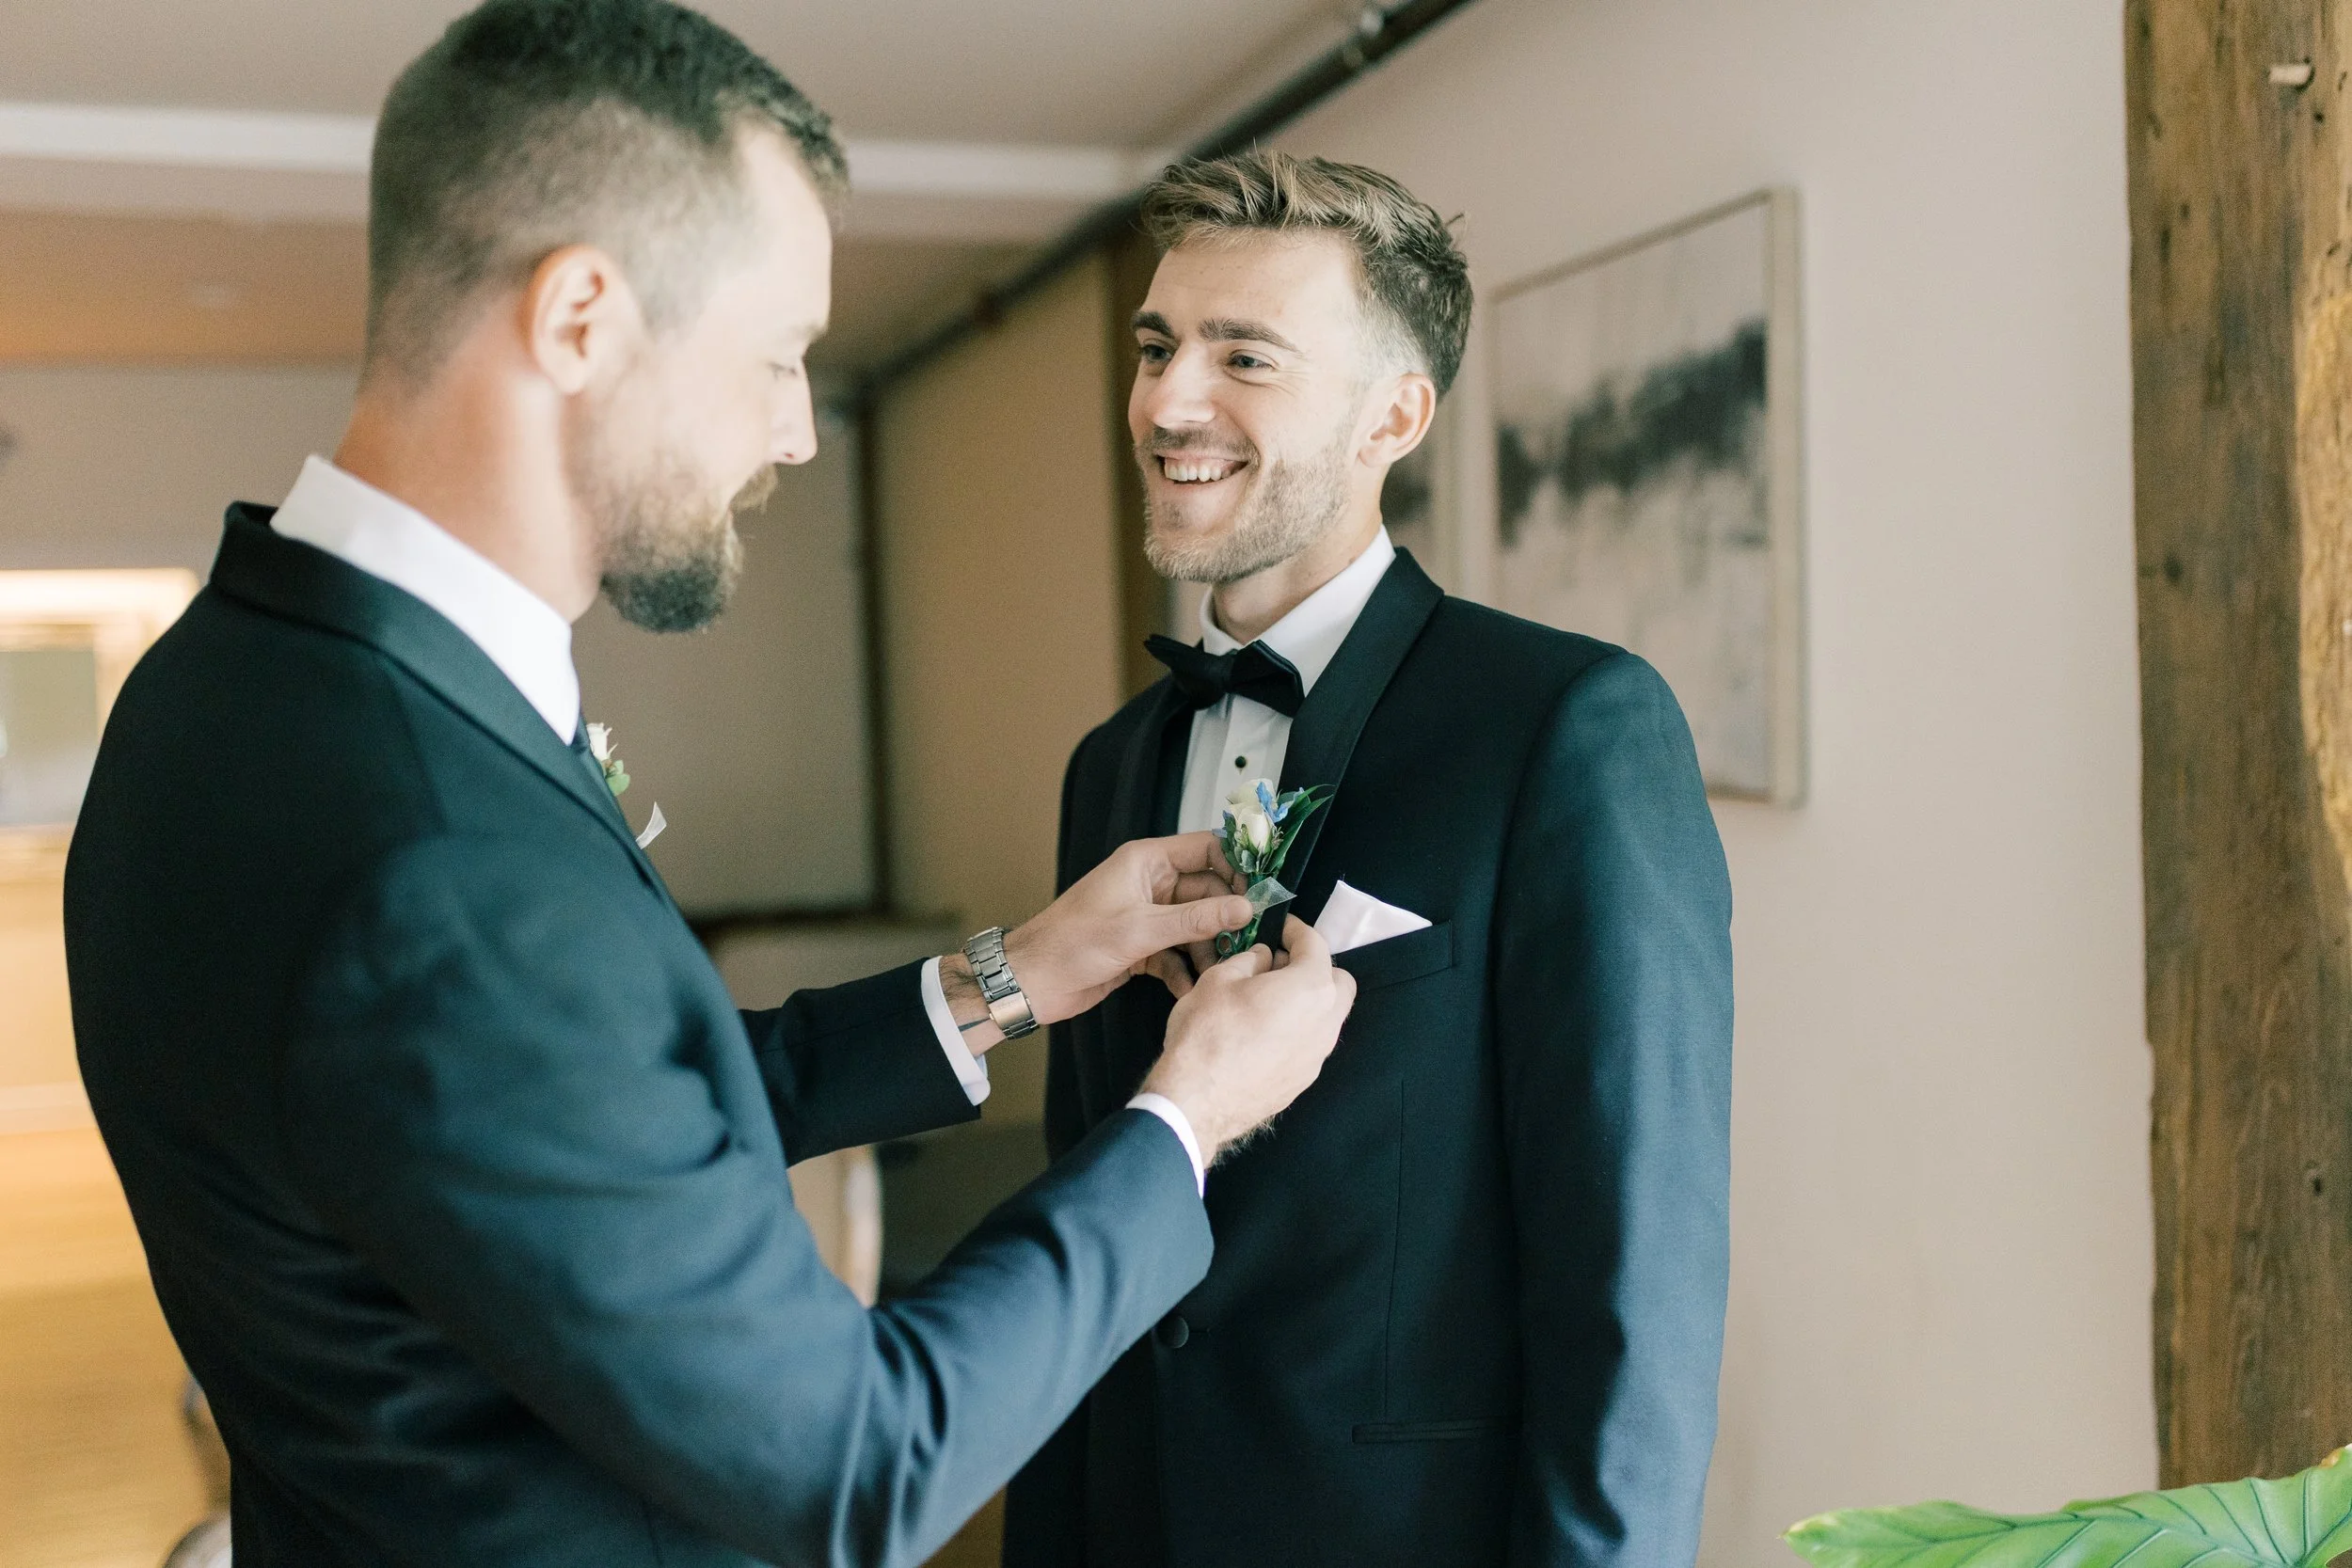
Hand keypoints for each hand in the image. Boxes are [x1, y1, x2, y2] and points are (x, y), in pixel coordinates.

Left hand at [940, 833, 1252, 1047]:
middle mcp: (1149, 884)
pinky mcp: (1141, 946)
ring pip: (1195, 925)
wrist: (1033, 981)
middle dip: (1227, 915)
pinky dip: (1186, 969)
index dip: (1237, 865)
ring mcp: (1146, 916)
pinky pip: (1178, 952)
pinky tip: (1190, 988)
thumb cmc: (1071, 944)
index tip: (1263, 890)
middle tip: (1250, 939)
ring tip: (1222, 970)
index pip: (1206, 849)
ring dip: (1209, 948)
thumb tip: (1244, 908)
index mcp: (1146, 862)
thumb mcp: (1142, 930)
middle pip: (1207, 890)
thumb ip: (1197, 919)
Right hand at [1140, 917, 1355, 1163]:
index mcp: (1310, 988)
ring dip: (1307, 1000)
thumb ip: (1249, 960)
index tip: (1280, 928)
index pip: (1316, 945)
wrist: (1198, 1101)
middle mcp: (1326, 1022)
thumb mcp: (1219, 979)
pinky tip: (1263, 1032)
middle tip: (1279, 965)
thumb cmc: (1208, 1033)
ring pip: (1327, 1016)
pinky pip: (1311, 1043)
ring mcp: (1317, 1056)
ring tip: (1268, 999)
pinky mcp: (1303, 1080)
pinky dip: (1297, 1029)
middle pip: (1338, 982)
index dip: (1296, 930)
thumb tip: (1264, 958)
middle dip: (1314, 967)